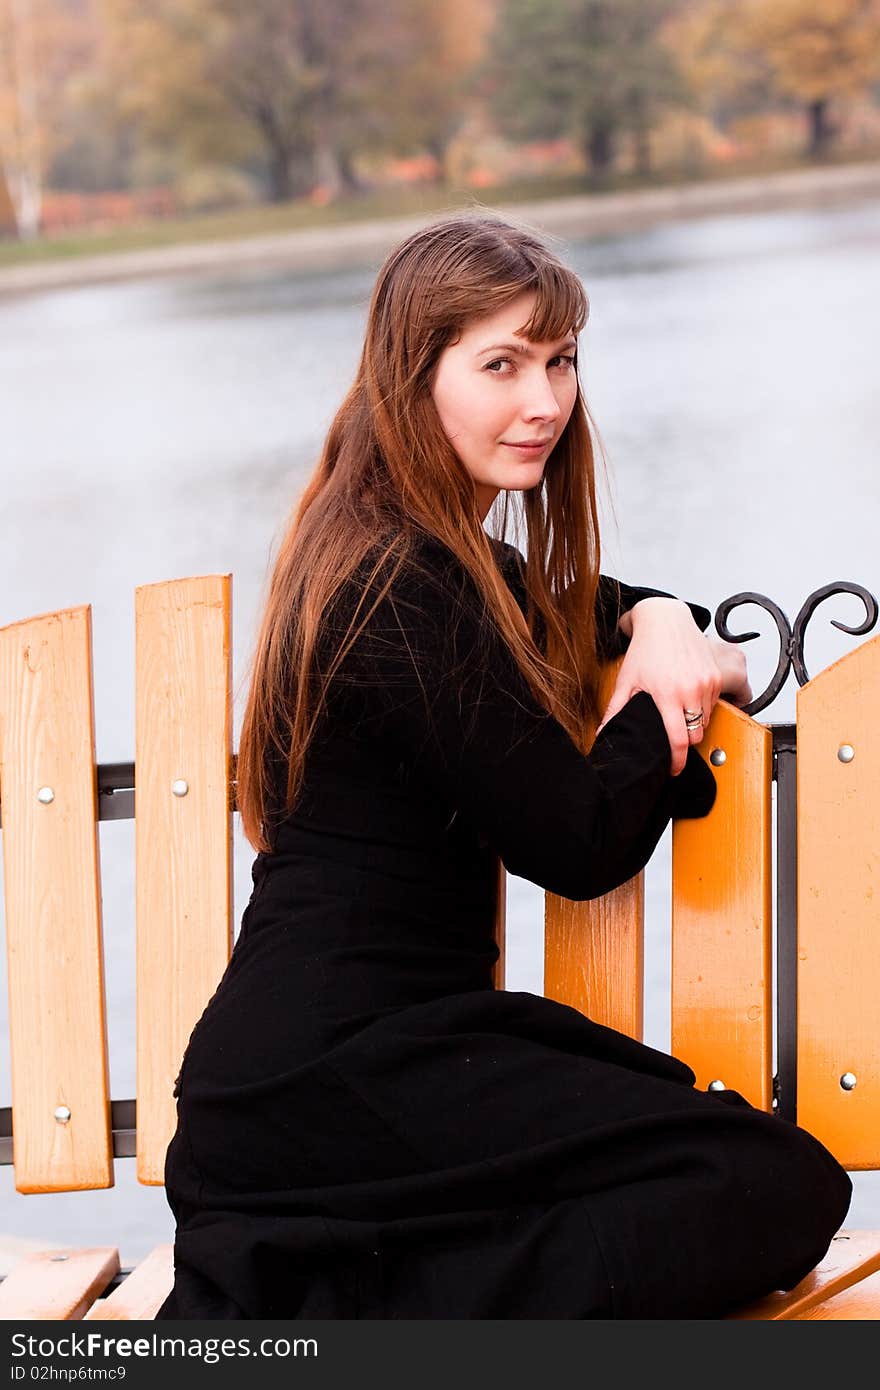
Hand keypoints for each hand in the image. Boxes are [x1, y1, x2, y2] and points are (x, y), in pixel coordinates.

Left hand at [596, 598, 750, 774]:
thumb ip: (616, 711)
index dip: (677, 761)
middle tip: (673, 737)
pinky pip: (713, 705)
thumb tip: (602, 735)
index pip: (679, 740)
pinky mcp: (716, 676)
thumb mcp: (627, 681)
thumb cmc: (645, 650)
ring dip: (693, 724)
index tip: (674, 770)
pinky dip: (702, 708)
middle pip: (695, 736)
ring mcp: (706, 683)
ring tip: (678, 712)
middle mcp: (691, 690)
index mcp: (667, 695)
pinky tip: (687, 697)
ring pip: (705, 721)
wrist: (666, 620)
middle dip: (685, 742)